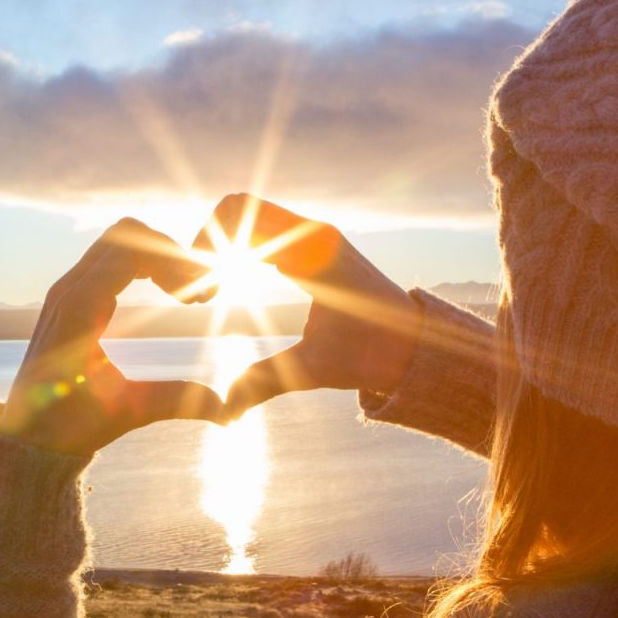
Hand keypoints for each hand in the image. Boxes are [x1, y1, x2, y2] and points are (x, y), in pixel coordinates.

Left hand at [0, 218, 225, 454]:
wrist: (26, 436)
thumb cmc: (68, 425)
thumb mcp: (126, 412)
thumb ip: (176, 401)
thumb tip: (228, 410)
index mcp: (80, 308)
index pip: (133, 249)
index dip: (177, 262)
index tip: (206, 296)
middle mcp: (69, 289)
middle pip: (126, 234)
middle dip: (170, 253)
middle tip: (201, 290)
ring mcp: (67, 291)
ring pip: (118, 242)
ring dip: (158, 257)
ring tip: (188, 295)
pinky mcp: (70, 298)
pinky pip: (109, 259)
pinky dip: (143, 265)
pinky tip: (168, 294)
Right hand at [195, 194, 419, 417]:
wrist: (416, 347)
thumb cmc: (371, 356)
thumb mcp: (313, 369)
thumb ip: (263, 382)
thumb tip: (224, 411)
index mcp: (312, 252)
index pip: (242, 212)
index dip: (206, 245)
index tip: (203, 294)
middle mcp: (315, 234)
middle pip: (241, 206)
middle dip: (209, 239)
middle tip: (201, 291)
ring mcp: (317, 236)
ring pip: (253, 214)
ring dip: (225, 242)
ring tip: (213, 289)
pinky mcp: (317, 246)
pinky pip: (268, 228)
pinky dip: (243, 246)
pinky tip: (234, 281)